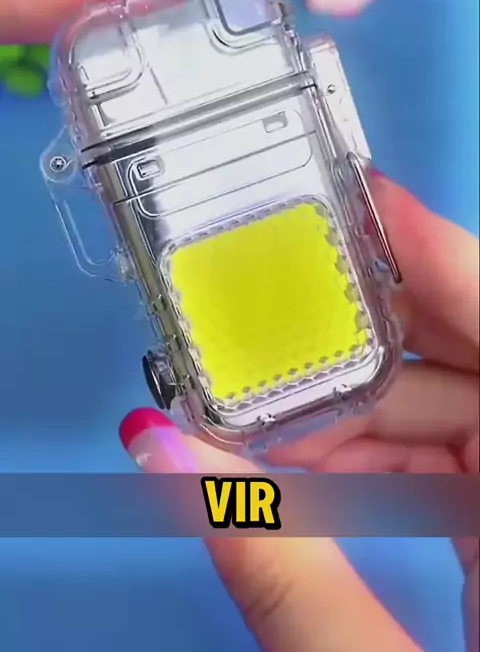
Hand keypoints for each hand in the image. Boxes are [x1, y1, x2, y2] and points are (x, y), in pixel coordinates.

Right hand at [120, 177, 478, 651]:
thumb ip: (280, 568)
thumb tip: (166, 460)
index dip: (435, 251)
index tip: (363, 197)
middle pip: (460, 361)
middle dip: (355, 348)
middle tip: (258, 336)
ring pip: (452, 409)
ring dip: (355, 414)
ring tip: (266, 426)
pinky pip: (455, 458)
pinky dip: (383, 460)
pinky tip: (318, 474)